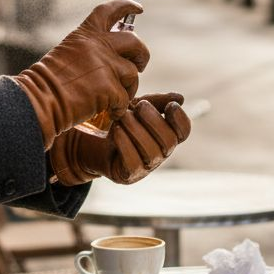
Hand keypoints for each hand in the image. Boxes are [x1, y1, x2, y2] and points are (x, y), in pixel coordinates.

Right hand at [14, 0, 148, 148]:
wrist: (38, 100)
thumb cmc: (46, 83)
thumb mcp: (66, 54)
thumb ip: (88, 51)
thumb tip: (108, 60)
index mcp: (85, 35)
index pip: (110, 11)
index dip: (127, 6)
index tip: (139, 9)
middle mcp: (98, 45)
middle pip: (135, 42)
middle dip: (142, 54)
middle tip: (140, 66)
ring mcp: (106, 66)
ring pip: (133, 74)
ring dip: (129, 88)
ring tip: (117, 100)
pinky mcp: (109, 88)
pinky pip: (125, 99)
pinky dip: (120, 109)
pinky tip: (111, 113)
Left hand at [49, 93, 190, 185]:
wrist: (89, 139)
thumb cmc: (118, 121)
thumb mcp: (136, 107)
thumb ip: (156, 102)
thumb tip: (181, 98)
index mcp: (166, 135)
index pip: (184, 132)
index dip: (181, 119)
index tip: (170, 106)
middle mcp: (160, 153)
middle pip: (170, 142)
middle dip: (155, 121)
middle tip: (138, 106)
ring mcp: (145, 167)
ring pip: (152, 152)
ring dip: (137, 130)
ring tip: (122, 116)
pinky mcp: (128, 175)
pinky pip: (133, 163)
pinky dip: (125, 144)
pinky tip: (116, 130)